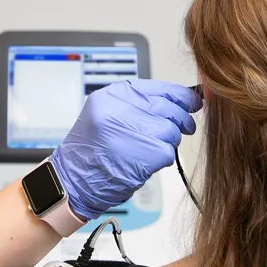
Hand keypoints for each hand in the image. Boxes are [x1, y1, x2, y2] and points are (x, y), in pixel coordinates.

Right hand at [49, 79, 201, 220]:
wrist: (74, 179)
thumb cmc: (91, 150)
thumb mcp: (105, 114)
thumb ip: (137, 104)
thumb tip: (176, 102)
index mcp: (114, 95)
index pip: (160, 87)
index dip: (181, 96)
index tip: (192, 102)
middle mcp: (122, 109)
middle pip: (170, 108)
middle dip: (181, 119)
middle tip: (185, 127)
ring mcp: (134, 130)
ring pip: (172, 131)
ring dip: (168, 142)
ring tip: (148, 149)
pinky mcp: (146, 153)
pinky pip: (169, 152)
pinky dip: (162, 159)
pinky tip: (145, 162)